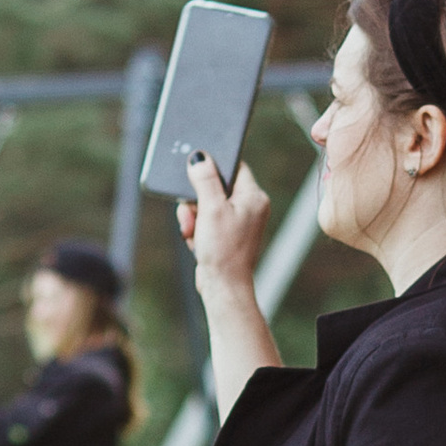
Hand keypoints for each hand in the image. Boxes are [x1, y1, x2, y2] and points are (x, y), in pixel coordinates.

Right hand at [180, 151, 271, 299]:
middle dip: (196, 200)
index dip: (213, 167)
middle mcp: (250, 207)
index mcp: (254, 196)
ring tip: (193, 232)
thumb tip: (200, 157)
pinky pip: (207, 221)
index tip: (196, 172)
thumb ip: (205, 180)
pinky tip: (196, 242)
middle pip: (216, 187)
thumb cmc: (223, 250)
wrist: (223, 288)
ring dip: (193, 217)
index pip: (234, 166)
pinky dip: (197, 229)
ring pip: (207, 205)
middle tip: (191, 214)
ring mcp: (239, 222)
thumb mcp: (211, 209)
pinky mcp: (227, 235)